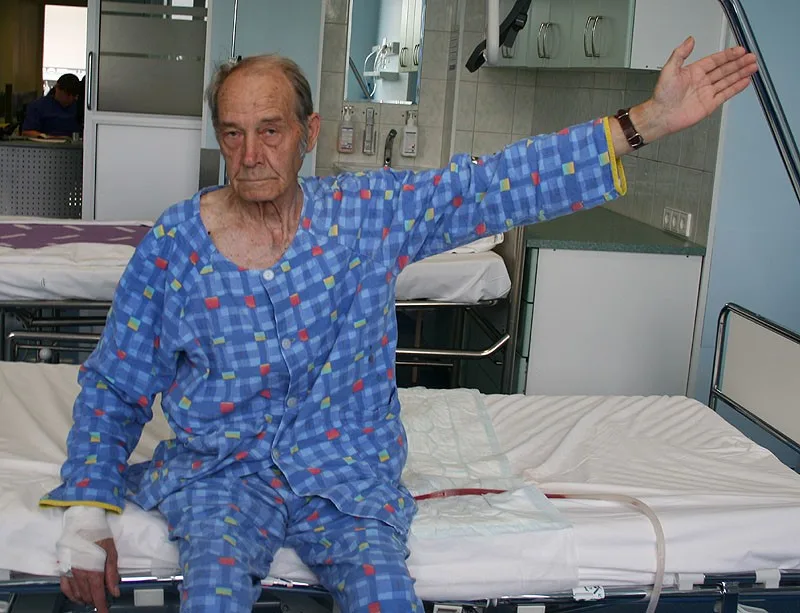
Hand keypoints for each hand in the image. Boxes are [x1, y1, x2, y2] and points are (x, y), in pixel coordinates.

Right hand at [60, 538, 120, 612]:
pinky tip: (76, 597)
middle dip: (94, 601)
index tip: (104, 611)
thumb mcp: (111, 552)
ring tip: (90, 601)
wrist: (82, 522)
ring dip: (84, 599)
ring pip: (76, 593)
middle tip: (101, 602)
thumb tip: (114, 591)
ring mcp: (69, 571)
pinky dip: (70, 594)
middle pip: (87, 595)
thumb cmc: (99, 535)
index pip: (97, 594)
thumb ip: (112, 573)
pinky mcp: (63, 567)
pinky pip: (64, 586)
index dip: (101, 605)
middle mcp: (79, 574)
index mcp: (93, 570)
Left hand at [633, 37, 757, 142]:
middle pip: (725, 69)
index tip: (739, 50)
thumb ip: (680, 53)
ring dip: (741, 73)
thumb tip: (689, 40)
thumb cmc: (662, 95)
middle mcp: (702, 81)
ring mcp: (707, 93)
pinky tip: (745, 81)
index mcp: (694, 72)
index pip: (715, 60)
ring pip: (728, 80)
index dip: (728, 55)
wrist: (661, 115)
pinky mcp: (710, 104)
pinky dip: (736, 88)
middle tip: (751, 57)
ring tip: (753, 66)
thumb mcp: (669, 70)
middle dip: (739, 63)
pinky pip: (726, 94)